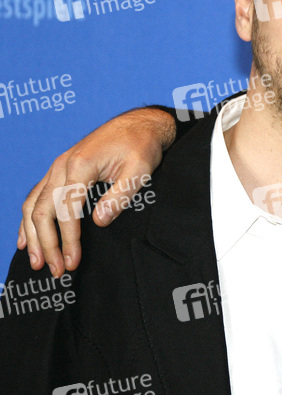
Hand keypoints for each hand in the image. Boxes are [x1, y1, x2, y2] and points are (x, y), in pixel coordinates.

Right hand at [18, 108, 175, 276]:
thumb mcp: (140, 170)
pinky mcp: (60, 170)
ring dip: (33, 236)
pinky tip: (26, 239)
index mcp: (80, 165)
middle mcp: (61, 166)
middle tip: (55, 270)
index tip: (73, 262)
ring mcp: (57, 167)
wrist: (139, 123)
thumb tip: (99, 222)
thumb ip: (120, 196)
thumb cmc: (142, 145)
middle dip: (47, 244)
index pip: (67, 211)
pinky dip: (28, 220)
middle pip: (42, 211)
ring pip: (33, 205)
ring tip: (37, 262)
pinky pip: (37, 196)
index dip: (69, 240)